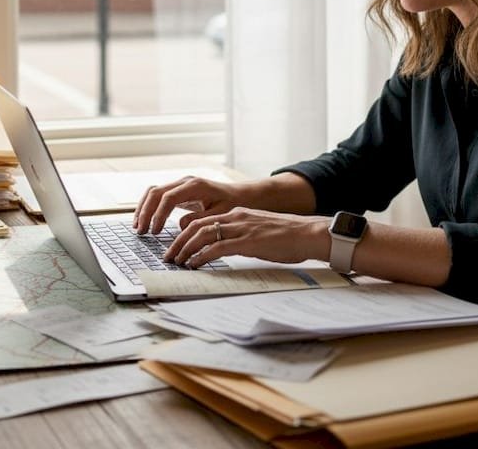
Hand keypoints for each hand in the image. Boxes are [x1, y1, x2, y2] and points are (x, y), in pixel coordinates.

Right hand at [133, 175, 249, 233]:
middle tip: (140, 231)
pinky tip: (145, 221)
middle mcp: (185, 182)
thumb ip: (200, 220)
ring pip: (154, 192)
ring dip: (143, 208)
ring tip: (138, 227)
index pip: (168, 198)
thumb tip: (181, 226)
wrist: (240, 195)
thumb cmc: (232, 204)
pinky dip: (149, 207)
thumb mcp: (219, 214)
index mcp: (195, 186)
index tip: (155, 231)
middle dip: (146, 212)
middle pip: (156, 192)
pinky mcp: (179, 191)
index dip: (159, 215)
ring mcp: (180, 185)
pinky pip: (159, 196)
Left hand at [162, 207, 331, 267]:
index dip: (185, 234)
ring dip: (185, 249)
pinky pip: (217, 247)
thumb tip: (226, 248)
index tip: (176, 247)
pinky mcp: (247, 241)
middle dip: (178, 242)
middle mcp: (236, 217)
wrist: (309, 233)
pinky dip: (201, 256)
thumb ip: (241, 236)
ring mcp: (241, 228)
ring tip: (176, 262)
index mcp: (237, 214)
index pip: (203, 221)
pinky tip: (194, 265)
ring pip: (202, 235)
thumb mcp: (258, 231)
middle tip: (168, 256)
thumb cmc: (288, 236)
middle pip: (196, 226)